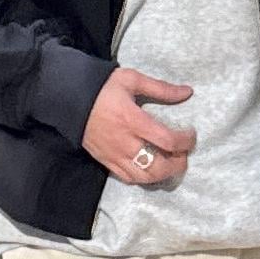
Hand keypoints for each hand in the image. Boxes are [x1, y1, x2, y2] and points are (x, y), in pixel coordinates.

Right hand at [82, 66, 195, 183]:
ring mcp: (114, 155)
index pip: (167, 140)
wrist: (68, 100)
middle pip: (158, 166)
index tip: (191, 136)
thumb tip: (188, 92)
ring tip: (170, 163)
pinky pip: (128, 178)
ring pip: (145, 177)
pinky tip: (151, 168)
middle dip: (178, 164)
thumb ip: (161, 88)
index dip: (185, 142)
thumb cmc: (102, 88)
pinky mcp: (106, 162)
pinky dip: (144, 178)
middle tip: (183, 154)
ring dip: (163, 175)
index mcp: (133, 120)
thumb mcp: (132, 80)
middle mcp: (125, 142)